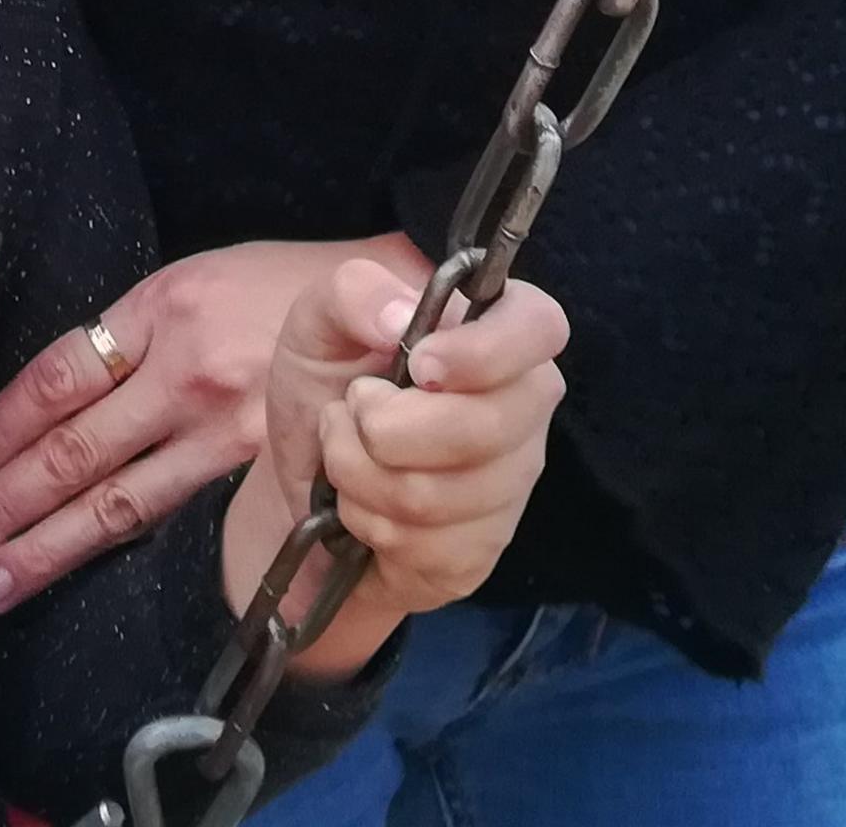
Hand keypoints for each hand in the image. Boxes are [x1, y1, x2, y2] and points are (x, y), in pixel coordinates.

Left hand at [0, 233, 427, 613]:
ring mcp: (223, 429)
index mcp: (160, 308)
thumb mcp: (196, 279)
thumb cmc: (281, 289)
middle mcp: (185, 372)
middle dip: (1, 502)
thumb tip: (56, 394)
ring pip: (113, 500)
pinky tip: (74, 566)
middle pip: (72, 449)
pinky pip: (167, 511)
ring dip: (44, 544)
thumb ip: (132, 333)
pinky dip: (111, 541)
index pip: (56, 377)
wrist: (393, 306)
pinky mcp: (254, 468)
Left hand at [232, 254, 566, 671]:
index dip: (484, 351)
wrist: (305, 477)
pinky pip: (430, 550)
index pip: (540, 327)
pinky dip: (369, 524)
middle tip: (350, 410)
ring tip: (344, 453)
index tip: (418, 363)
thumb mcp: (318, 321)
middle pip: (483, 429)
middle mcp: (523, 410)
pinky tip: (363, 504)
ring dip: (361, 476)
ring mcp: (510, 487)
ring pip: (442, 497)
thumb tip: (397, 315)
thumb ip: (352, 293)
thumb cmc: (327, 382)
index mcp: (498, 334)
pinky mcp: (482, 551)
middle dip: (384, 427)